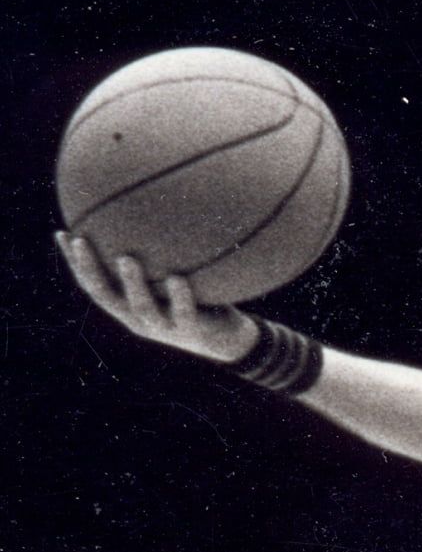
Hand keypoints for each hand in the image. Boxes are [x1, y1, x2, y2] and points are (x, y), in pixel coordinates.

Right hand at [55, 232, 256, 362]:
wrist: (228, 341)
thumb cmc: (199, 300)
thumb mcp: (175, 277)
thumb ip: (161, 256)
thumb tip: (156, 211)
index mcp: (129, 307)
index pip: (94, 284)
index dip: (74, 262)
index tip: (62, 233)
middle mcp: (139, 319)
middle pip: (105, 296)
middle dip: (90, 269)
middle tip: (80, 240)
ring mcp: (165, 328)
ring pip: (142, 308)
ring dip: (132, 283)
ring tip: (126, 258)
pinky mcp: (192, 332)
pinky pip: (184, 313)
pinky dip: (180, 296)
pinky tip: (178, 278)